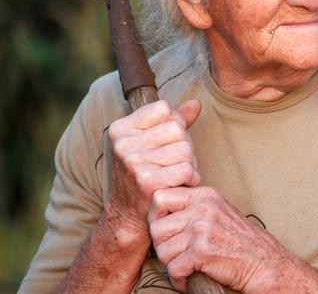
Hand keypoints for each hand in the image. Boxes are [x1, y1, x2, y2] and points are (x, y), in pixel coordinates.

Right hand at [105, 99, 202, 240]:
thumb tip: (196, 102)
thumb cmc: (145, 172)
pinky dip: (191, 179)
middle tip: (174, 163)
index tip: (166, 143)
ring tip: (176, 174)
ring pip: (185, 149)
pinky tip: (181, 185)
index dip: (175, 124)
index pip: (165, 109)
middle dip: (184, 145)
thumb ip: (174, 120)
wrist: (129, 214)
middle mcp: (123, 143)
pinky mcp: (147, 182)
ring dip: (189, 163)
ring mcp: (133, 162)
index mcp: (121, 128)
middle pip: (177, 128)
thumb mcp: (152, 142)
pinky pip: (186, 170)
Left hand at [148, 187, 305, 292]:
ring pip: (162, 250)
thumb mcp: (218, 211)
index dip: (157, 217)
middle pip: (156, 227)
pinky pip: (173, 268)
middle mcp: (203, 208)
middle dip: (162, 245)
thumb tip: (158, 212)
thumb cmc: (241, 241)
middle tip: (176, 254)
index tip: (167, 232)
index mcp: (205, 195)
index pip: (160, 197)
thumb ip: (193, 207)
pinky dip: (179, 280)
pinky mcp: (203, 251)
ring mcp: (203, 229)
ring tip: (185, 266)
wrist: (265, 263)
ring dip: (171, 264)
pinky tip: (188, 279)